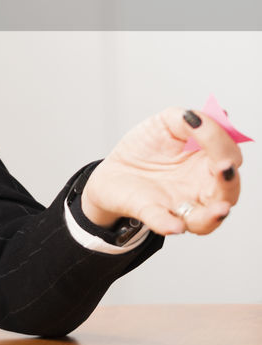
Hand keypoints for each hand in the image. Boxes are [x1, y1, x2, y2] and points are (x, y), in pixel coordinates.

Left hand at [82, 108, 241, 236]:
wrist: (114, 168)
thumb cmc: (147, 147)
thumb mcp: (167, 122)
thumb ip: (188, 119)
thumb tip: (207, 118)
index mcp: (207, 164)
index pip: (229, 158)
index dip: (224, 146)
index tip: (208, 129)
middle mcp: (199, 190)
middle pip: (226, 193)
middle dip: (229, 182)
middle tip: (224, 166)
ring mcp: (177, 205)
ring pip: (204, 220)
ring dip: (213, 216)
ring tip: (220, 209)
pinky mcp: (150, 212)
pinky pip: (162, 222)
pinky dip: (168, 224)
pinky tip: (174, 225)